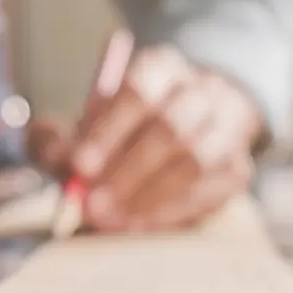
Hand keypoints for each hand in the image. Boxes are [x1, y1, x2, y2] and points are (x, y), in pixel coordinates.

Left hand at [27, 46, 259, 232]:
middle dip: (128, 171)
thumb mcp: (83, 125)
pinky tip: (137, 225)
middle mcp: (202, 91)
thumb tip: (56, 157)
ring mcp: (227, 129)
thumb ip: (59, 138)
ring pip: (196, 161)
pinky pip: (208, 193)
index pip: (138, 90)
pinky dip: (169, 213)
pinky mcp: (237, 169)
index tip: (80, 165)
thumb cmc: (126, 129)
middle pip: (171, 126)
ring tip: (111, 220)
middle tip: (92, 204)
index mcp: (162, 67)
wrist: (190, 129)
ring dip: (148, 195)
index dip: (108, 130)